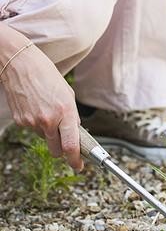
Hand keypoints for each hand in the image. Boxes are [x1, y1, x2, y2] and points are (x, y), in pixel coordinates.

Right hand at [1, 42, 82, 170]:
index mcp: (65, 111)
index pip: (71, 145)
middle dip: (62, 150)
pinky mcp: (20, 121)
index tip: (79, 165)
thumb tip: (75, 131)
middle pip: (57, 150)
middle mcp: (48, 120)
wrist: (21, 65)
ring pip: (44, 139)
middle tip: (65, 142)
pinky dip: (37, 124)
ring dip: (48, 132)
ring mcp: (32, 122)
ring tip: (47, 110)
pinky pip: (33, 130)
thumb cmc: (46, 75)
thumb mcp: (67, 94)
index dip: (76, 160)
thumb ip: (72, 115)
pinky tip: (36, 108)